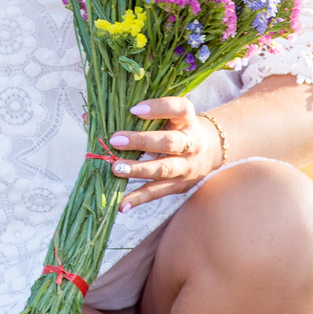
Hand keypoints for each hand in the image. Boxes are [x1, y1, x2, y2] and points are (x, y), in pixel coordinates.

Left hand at [113, 94, 228, 208]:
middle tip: (115, 140)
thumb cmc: (180, 128)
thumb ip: (148, 114)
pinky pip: (157, 192)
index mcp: (189, 120)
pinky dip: (138, 199)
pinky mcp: (178, 186)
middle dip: (142, 142)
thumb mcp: (173, 116)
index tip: (134, 109)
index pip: (179, 109)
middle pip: (171, 142)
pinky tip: (121, 205)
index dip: (158, 108)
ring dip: (138, 170)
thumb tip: (102, 117)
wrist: (210, 151)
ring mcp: (186, 167)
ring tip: (115, 169)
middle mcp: (191, 143)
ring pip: (164, 169)